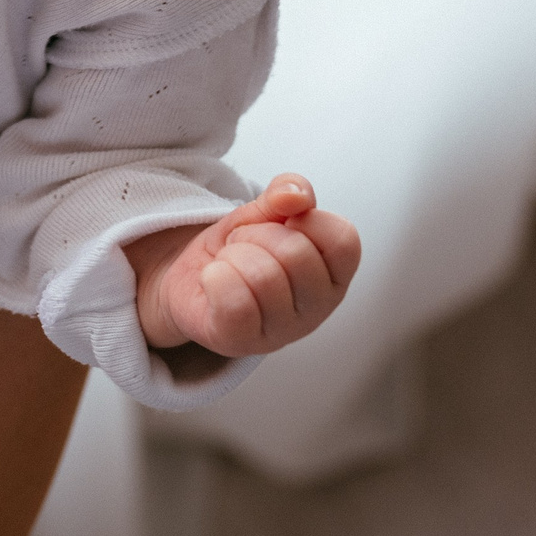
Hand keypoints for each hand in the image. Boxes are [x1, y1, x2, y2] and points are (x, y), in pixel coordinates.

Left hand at [126, 174, 361, 358]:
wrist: (193, 277)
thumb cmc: (242, 248)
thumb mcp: (267, 210)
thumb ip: (289, 192)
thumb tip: (295, 197)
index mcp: (333, 276)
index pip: (343, 240)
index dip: (306, 219)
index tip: (283, 224)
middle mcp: (317, 310)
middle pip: (296, 254)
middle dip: (257, 234)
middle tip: (245, 245)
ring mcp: (281, 332)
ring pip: (262, 276)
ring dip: (233, 255)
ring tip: (229, 263)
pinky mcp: (240, 342)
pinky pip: (234, 305)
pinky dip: (215, 278)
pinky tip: (214, 280)